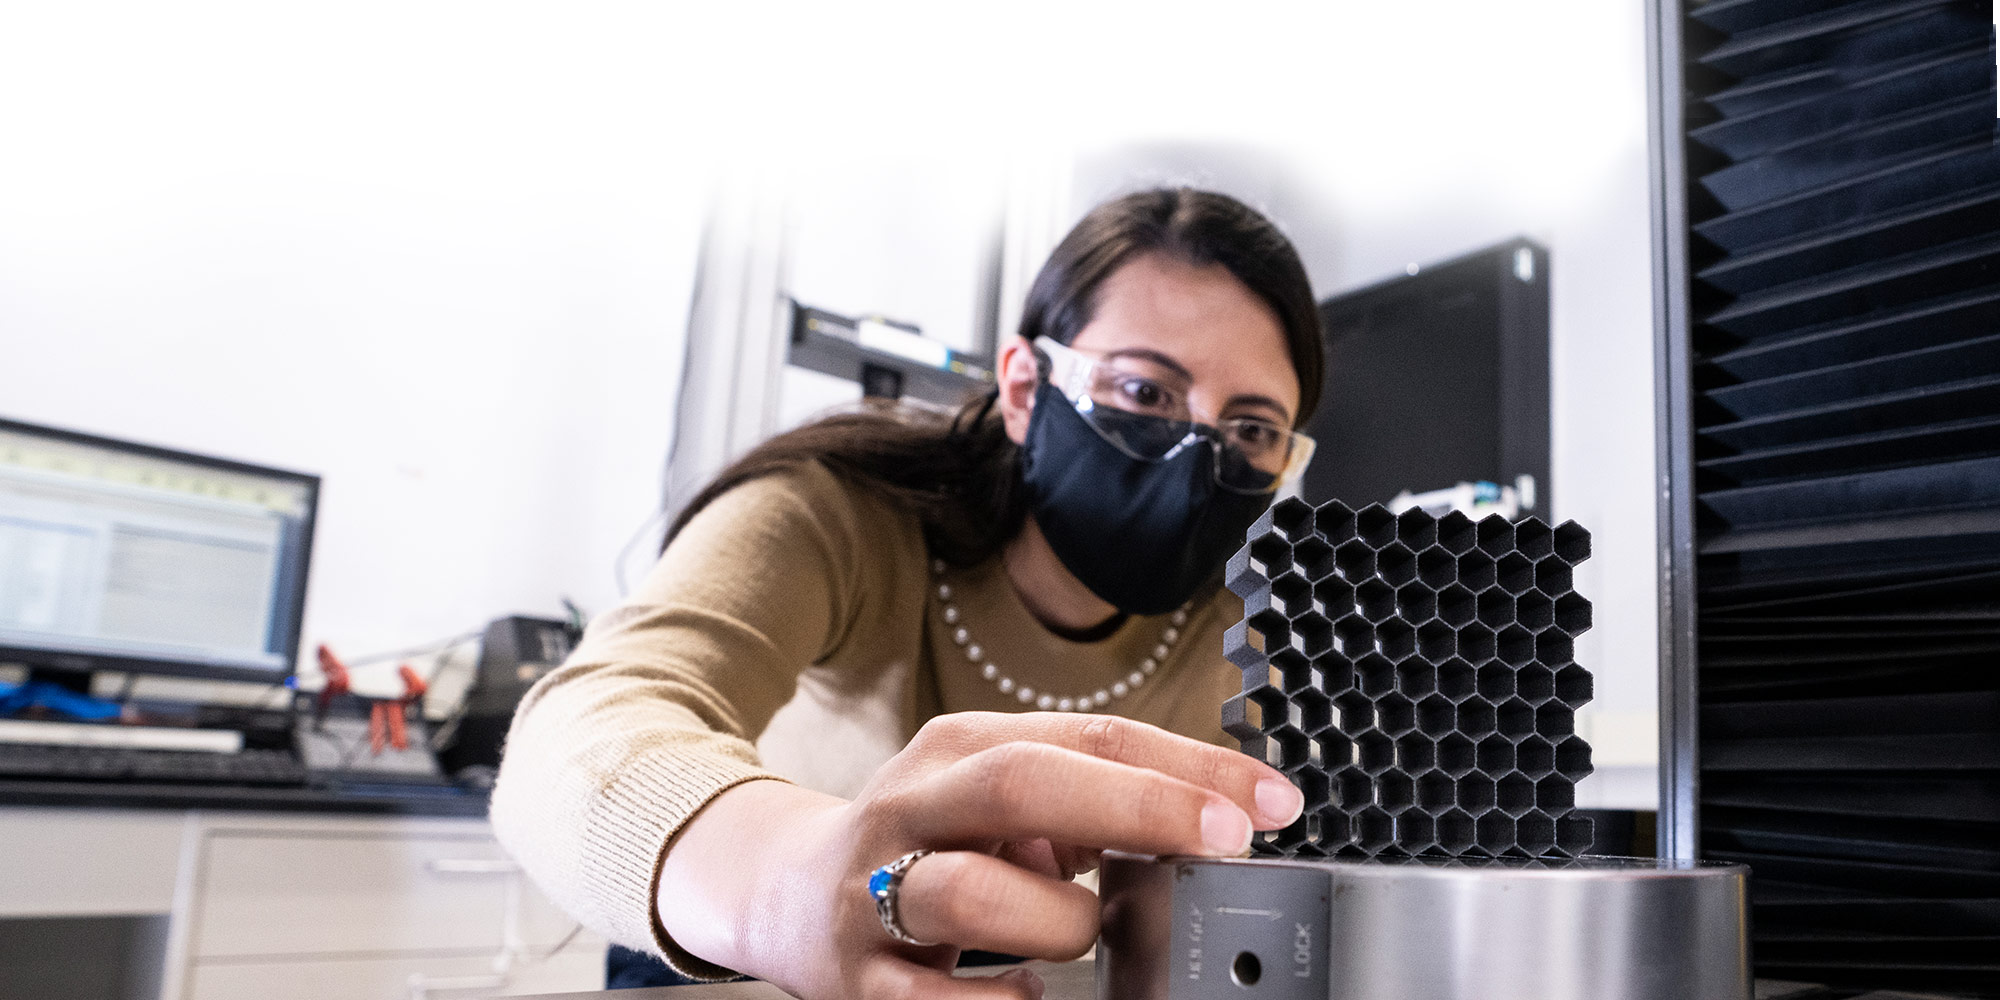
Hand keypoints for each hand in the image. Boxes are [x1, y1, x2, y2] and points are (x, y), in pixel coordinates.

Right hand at [657, 711, 1304, 999]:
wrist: (784, 897)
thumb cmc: (931, 846)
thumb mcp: (1002, 803)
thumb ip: (1096, 804)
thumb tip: (1227, 819)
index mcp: (961, 750)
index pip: (1088, 736)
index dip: (1186, 766)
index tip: (1269, 803)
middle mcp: (914, 807)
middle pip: (1023, 783)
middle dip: (1138, 808)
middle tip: (1225, 840)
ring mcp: (875, 893)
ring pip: (973, 893)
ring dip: (1056, 923)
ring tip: (1077, 935)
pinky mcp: (857, 982)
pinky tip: (1024, 996)